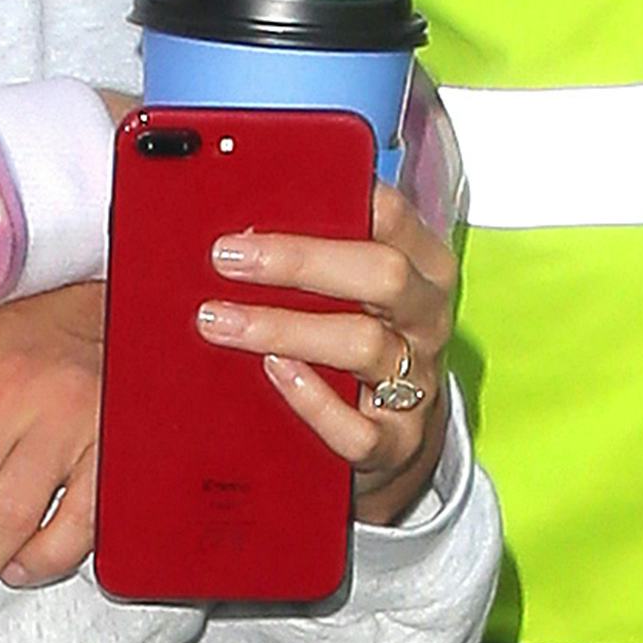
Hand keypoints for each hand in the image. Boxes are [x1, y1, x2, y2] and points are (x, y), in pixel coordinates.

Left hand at [198, 181, 456, 527]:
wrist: (392, 438)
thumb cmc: (356, 343)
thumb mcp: (348, 290)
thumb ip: (311, 252)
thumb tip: (232, 217)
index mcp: (419, 267)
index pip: (391, 215)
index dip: (331, 199)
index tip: (261, 200)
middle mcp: (424, 319)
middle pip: (382, 274)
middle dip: (300, 260)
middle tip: (226, 256)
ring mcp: (416, 383)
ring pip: (363, 345)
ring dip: (285, 329)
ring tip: (218, 321)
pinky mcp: (396, 442)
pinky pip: (359, 428)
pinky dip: (313, 401)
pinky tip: (272, 374)